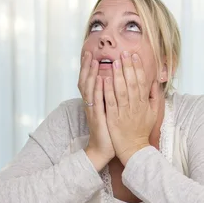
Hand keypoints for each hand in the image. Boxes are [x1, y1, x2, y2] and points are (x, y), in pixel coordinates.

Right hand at [78, 51, 114, 171]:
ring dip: (91, 74)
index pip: (90, 81)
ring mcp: (92, 110)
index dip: (90, 69)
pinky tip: (99, 79)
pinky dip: (97, 89)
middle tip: (89, 53)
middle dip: (87, 67)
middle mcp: (91, 104)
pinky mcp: (97, 117)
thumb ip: (110, 99)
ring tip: (93, 61)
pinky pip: (96, 101)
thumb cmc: (110, 131)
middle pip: (86, 81)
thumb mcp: (109, 112)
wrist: (104, 149)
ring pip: (89, 89)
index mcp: (95, 102)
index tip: (92, 54)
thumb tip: (117, 86)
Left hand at [104, 51, 159, 164]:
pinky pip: (111, 102)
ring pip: (121, 91)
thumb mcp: (153, 114)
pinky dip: (108, 91)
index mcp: (144, 104)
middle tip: (124, 53)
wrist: (134, 149)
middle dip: (128, 67)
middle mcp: (135, 106)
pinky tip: (105, 80)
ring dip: (118, 76)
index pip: (142, 82)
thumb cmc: (142, 131)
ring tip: (114, 62)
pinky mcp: (114, 118)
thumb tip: (154, 82)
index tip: (135, 56)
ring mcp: (124, 112)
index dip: (138, 68)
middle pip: (132, 83)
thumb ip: (154, 97)